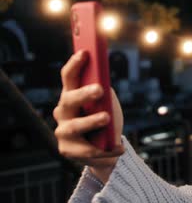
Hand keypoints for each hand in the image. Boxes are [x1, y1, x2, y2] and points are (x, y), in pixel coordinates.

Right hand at [53, 50, 124, 182]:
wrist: (105, 149)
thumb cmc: (105, 120)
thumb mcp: (107, 104)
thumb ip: (105, 95)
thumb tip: (105, 87)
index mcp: (71, 95)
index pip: (69, 77)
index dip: (75, 64)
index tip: (85, 52)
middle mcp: (63, 111)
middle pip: (69, 99)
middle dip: (84, 93)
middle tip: (99, 89)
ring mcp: (62, 131)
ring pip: (75, 126)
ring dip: (91, 121)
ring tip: (106, 118)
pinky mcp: (67, 150)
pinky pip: (87, 150)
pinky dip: (106, 148)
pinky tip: (119, 147)